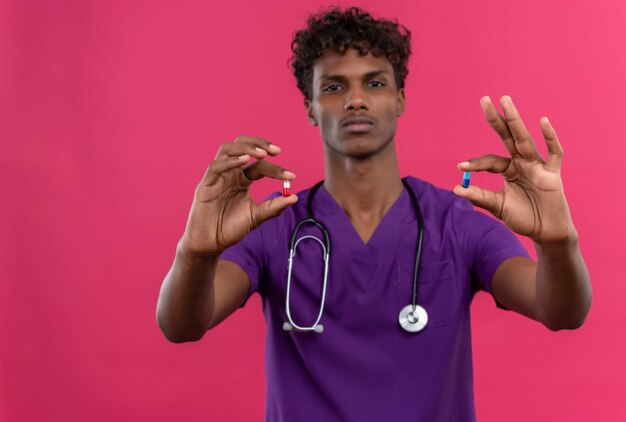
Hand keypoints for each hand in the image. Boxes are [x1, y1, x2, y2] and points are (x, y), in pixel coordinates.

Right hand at [181, 136, 297, 256]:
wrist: (211, 244)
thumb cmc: (230, 229)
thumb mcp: (256, 217)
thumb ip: (273, 207)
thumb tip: (294, 197)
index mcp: (242, 179)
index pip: (260, 165)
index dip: (276, 169)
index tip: (291, 177)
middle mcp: (230, 173)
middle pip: (242, 145)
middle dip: (259, 143)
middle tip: (276, 151)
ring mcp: (217, 177)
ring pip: (227, 149)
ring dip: (245, 148)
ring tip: (262, 154)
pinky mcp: (205, 185)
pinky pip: (215, 166)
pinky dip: (230, 161)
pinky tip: (244, 162)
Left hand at [453, 96, 576, 243]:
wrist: (546, 233)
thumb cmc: (523, 218)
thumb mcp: (497, 207)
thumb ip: (479, 197)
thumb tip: (455, 189)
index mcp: (507, 169)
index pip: (489, 160)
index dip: (475, 163)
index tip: (460, 167)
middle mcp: (521, 162)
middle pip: (507, 137)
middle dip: (496, 119)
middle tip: (484, 99)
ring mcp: (537, 165)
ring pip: (524, 139)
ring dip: (515, 120)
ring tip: (505, 101)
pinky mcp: (552, 173)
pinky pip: (553, 152)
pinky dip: (550, 137)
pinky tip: (543, 121)